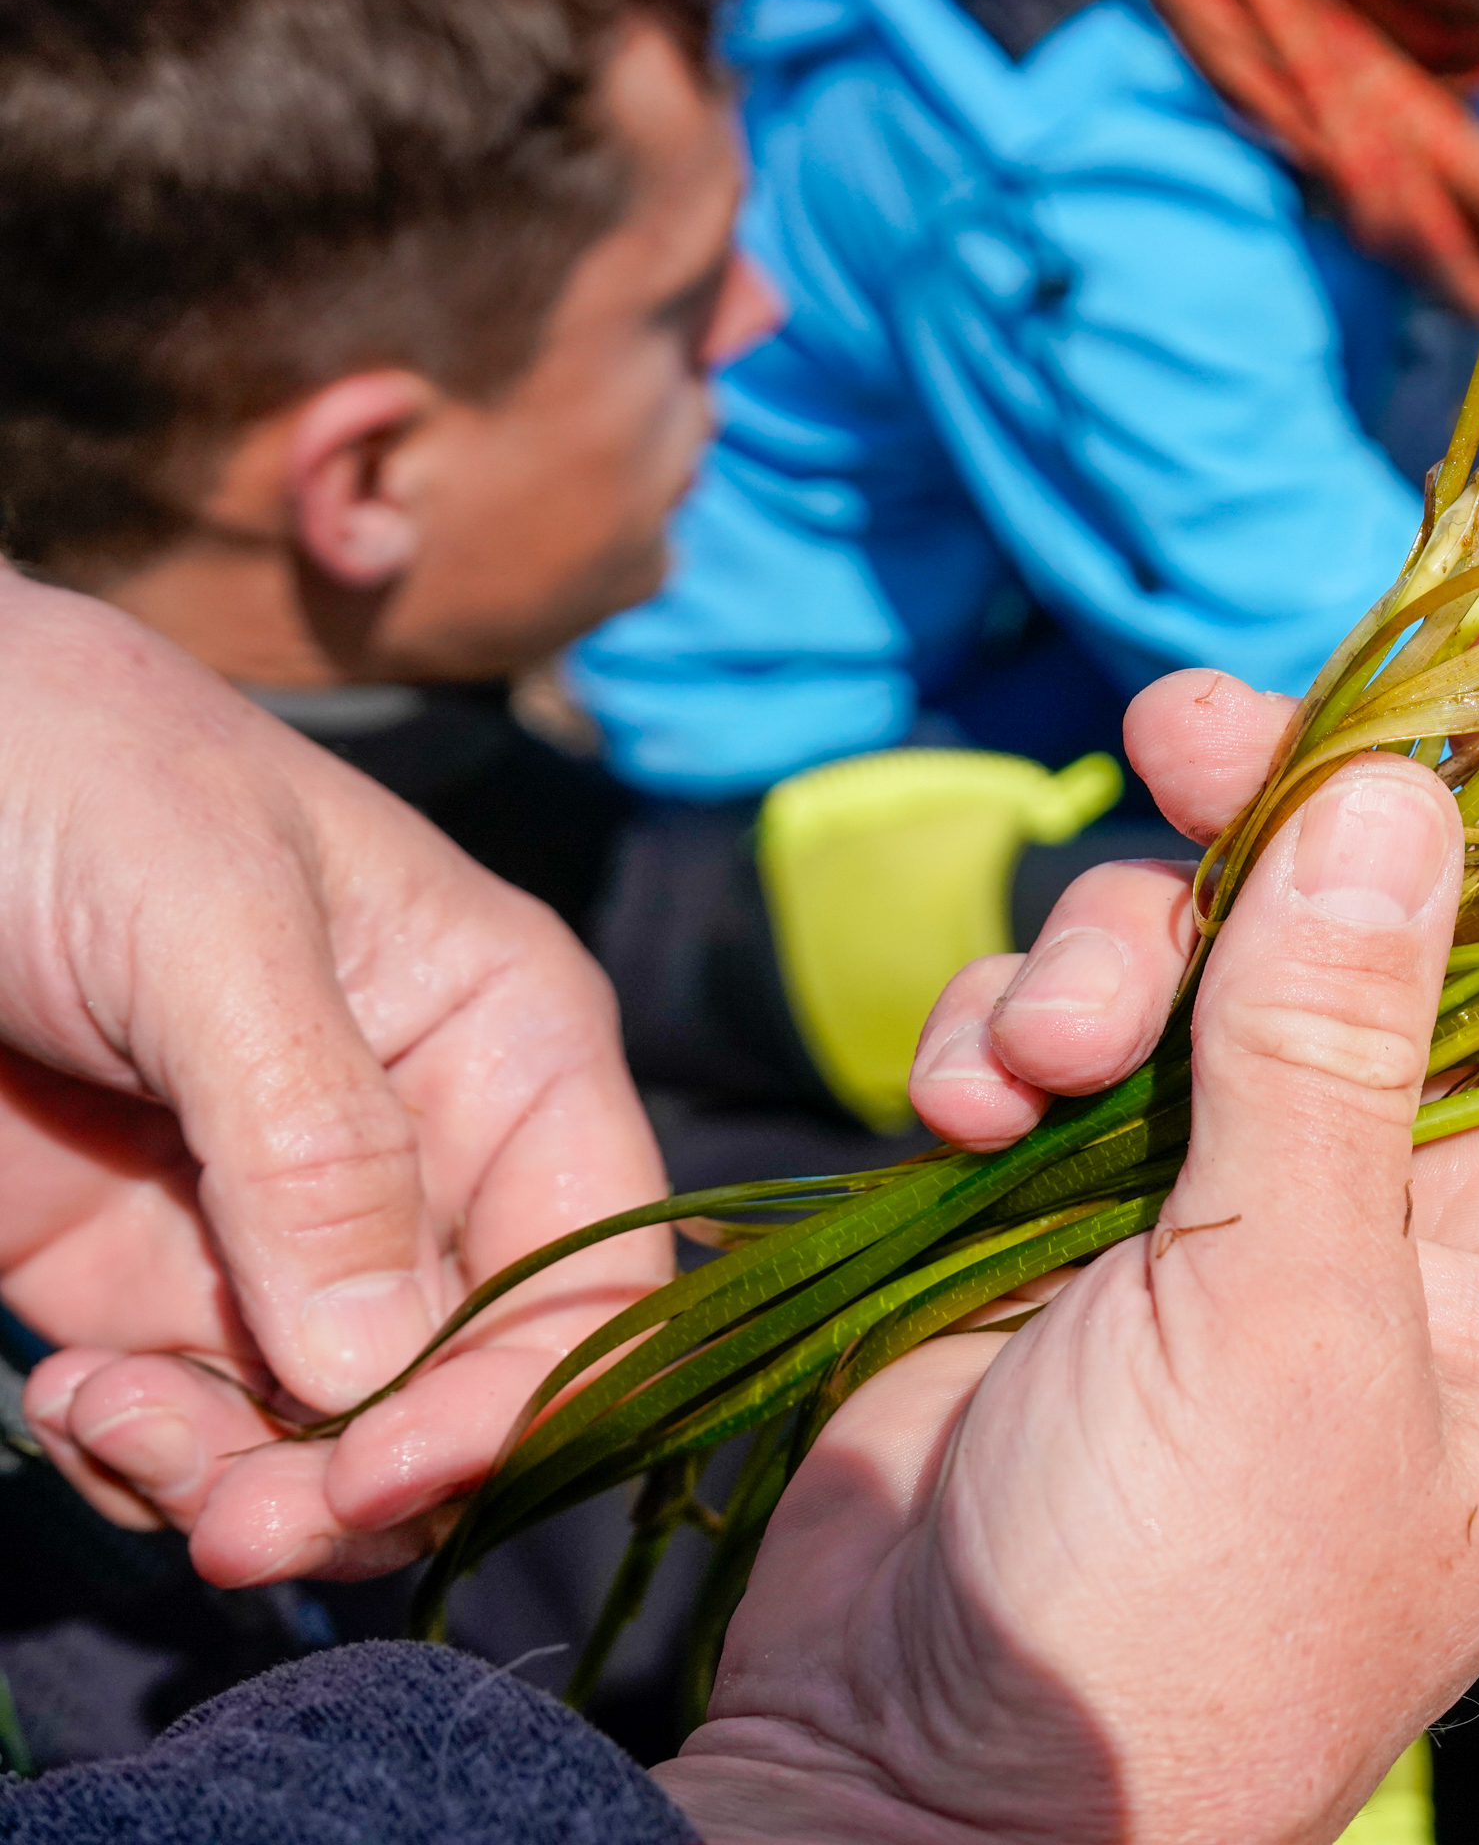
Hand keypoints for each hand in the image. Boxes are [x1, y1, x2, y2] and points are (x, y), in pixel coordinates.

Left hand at [0, 573, 665, 1584]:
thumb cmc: (63, 771)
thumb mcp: (207, 920)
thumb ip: (312, 1140)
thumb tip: (382, 1366)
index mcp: (509, 1039)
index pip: (595, 1271)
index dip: (529, 1397)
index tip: (387, 1472)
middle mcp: (429, 1153)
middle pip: (476, 1386)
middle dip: (370, 1480)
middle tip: (241, 1528)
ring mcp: (286, 1231)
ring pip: (341, 1441)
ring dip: (243, 1488)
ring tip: (111, 1423)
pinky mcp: (147, 1284)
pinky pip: (206, 1435)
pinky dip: (146, 1461)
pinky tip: (74, 1400)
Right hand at [657, 671, 1478, 1844]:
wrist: (909, 1788)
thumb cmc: (1173, 1631)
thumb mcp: (1288, 1317)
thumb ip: (1339, 1043)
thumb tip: (1403, 800)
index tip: (1460, 676)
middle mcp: (1425, 1232)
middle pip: (1392, 935)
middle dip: (1276, 843)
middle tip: (1181, 738)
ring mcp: (1251, 1216)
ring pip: (1218, 962)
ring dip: (1113, 960)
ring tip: (1038, 1060)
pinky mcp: (1090, 1219)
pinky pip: (1079, 1039)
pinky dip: (1012, 1036)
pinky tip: (966, 1104)